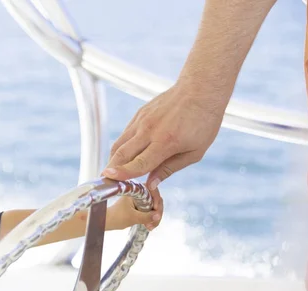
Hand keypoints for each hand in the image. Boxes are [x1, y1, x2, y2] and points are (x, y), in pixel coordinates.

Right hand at [102, 83, 224, 188]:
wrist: (201, 88)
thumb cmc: (203, 122)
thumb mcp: (194, 152)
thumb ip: (169, 169)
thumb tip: (150, 185)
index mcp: (166, 142)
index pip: (139, 163)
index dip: (122, 174)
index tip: (108, 179)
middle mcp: (150, 130)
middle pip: (122, 154)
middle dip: (110, 170)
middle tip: (105, 183)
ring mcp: (142, 120)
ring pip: (119, 144)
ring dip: (112, 160)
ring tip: (112, 172)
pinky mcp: (139, 114)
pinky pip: (125, 134)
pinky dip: (121, 147)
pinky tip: (125, 156)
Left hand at [107, 188, 162, 230]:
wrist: (106, 221)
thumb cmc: (116, 217)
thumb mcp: (132, 218)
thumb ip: (146, 216)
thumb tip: (158, 215)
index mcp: (136, 190)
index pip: (153, 190)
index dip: (157, 200)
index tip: (155, 211)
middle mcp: (139, 193)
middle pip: (155, 199)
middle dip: (157, 212)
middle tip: (153, 224)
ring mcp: (140, 200)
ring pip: (154, 206)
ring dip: (154, 217)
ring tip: (150, 227)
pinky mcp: (140, 206)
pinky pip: (150, 211)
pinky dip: (151, 218)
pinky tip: (149, 226)